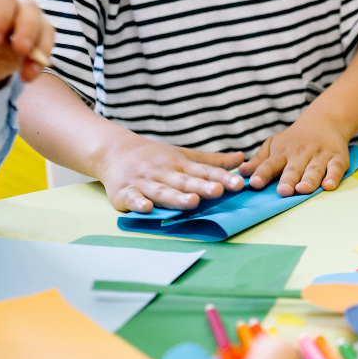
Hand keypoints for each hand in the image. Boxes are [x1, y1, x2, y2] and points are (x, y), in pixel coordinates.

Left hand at [0, 0, 53, 86]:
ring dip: (38, 49)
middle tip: (19, 50)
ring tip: (25, 72)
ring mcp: (30, 16)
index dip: (1, 15)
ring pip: (43, 26)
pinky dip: (40, 61)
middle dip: (26, 30)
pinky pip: (48, 44)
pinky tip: (28, 75)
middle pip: (29, 8)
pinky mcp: (41, 34)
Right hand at [95, 135, 244, 212]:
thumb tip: (242, 159)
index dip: (222, 177)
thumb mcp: (185, 156)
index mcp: (181, 165)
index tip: (239, 183)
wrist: (114, 150)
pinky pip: (132, 198)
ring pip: (162, 191)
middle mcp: (164, 173)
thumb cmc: (156, 157)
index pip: (204, 172)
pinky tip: (147, 208)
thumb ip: (213, 162)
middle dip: (202, 187)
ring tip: (192, 202)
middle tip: (219, 191)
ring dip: (176, 197)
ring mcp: (144, 182)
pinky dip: (138, 203)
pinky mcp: (124, 192)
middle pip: (185, 181)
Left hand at [239, 109, 353, 196]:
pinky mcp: (338, 157)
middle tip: (283, 191)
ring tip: (303, 190)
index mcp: (283, 153)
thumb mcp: (274, 145)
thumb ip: (259, 161)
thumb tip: (241, 172)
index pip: (270, 164)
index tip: (254, 183)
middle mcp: (301, 154)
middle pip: (293, 168)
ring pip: (314, 169)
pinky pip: (336, 167)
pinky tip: (329, 185)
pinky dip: (333, 176)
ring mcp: (320, 155)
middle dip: (288, 179)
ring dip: (309, 180)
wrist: (324, 121)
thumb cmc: (294, 140)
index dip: (262, 173)